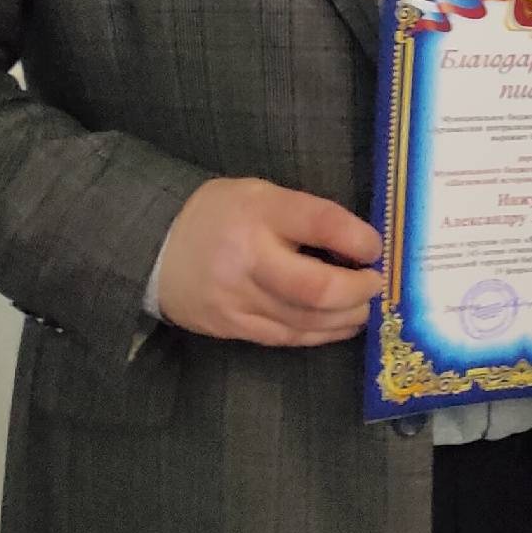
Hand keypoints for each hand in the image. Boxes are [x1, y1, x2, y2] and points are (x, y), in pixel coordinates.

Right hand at [154, 178, 384, 346]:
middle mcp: (248, 257)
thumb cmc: (222, 214)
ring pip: (306, 321)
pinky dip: (321, 334)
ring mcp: (237, 298)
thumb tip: (359, 244)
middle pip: (317, 288)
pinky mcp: (231, 327)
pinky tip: (339, 325)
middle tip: (375, 284)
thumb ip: (305, 215)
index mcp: (259, 211)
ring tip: (365, 307)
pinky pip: (286, 338)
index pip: (321, 223)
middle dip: (359, 291)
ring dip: (347, 317)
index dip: (359, 239)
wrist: (156, 246)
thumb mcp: (261, 194)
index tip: (375, 248)